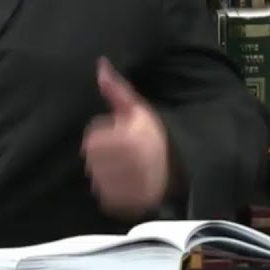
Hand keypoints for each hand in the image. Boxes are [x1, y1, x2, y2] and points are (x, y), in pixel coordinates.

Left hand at [81, 57, 170, 217]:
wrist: (178, 165)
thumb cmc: (153, 133)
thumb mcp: (137, 107)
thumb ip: (116, 89)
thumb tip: (101, 65)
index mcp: (130, 140)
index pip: (90, 142)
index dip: (101, 136)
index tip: (116, 134)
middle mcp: (130, 166)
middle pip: (91, 160)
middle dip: (102, 153)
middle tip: (119, 151)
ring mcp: (131, 187)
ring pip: (96, 178)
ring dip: (104, 171)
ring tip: (123, 165)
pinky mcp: (131, 203)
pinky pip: (105, 196)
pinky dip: (110, 189)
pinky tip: (124, 180)